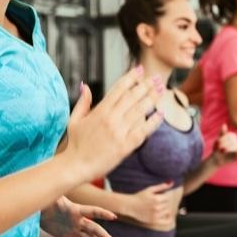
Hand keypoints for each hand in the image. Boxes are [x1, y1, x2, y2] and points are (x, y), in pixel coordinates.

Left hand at [40, 196, 118, 236]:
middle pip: (94, 229)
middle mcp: (77, 221)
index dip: (102, 213)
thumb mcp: (52, 196)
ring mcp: (73, 230)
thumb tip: (59, 184)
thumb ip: (58, 193)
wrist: (38, 209)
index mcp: (76, 210)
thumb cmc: (46, 200)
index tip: (113, 217)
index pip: (92, 211)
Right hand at [64, 67, 164, 182]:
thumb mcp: (74, 119)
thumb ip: (82, 102)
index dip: (131, 77)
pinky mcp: (126, 146)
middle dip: (146, 85)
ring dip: (153, 98)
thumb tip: (85, 85)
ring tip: (162, 89)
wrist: (76, 166)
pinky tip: (161, 113)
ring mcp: (119, 132)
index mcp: (100, 111)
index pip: (119, 88)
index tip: (140, 69)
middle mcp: (111, 119)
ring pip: (140, 111)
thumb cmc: (75, 144)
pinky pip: (143, 131)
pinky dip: (153, 121)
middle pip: (133, 97)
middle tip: (157, 77)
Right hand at [126, 181, 173, 224]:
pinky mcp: (154, 221)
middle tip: (157, 202)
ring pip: (167, 211)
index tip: (158, 196)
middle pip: (167, 204)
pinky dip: (169, 218)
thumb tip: (172, 182)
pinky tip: (167, 215)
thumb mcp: (150, 189)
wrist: (130, 206)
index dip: (163, 196)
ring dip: (164, 209)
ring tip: (157, 207)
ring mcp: (156, 215)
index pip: (167, 197)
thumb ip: (161, 186)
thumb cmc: (140, 196)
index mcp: (156, 199)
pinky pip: (167, 221)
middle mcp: (157, 208)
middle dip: (163, 202)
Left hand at [212, 125, 236, 165]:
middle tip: (219, 148)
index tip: (217, 141)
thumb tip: (224, 124)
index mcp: (233, 137)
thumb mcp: (218, 140)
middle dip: (225, 143)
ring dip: (229, 148)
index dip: (224, 138)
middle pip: (233, 141)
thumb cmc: (217, 148)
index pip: (230, 135)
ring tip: (222, 151)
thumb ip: (222, 133)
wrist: (217, 158)